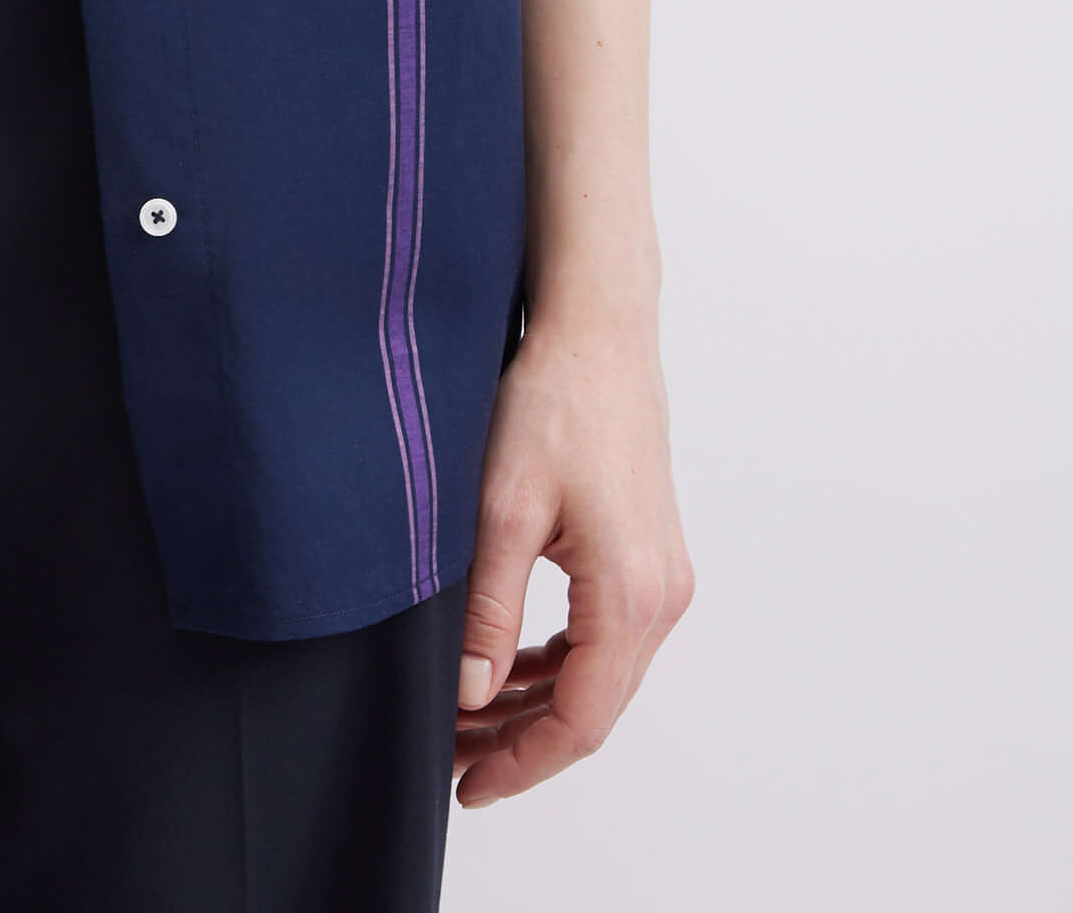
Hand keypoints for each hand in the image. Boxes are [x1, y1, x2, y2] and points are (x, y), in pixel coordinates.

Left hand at [455, 295, 693, 807]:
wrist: (598, 331)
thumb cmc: (553, 402)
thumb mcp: (503, 508)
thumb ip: (488, 609)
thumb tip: (471, 695)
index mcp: (629, 594)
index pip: (579, 720)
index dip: (522, 763)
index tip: (468, 785)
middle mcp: (661, 596)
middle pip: (594, 708)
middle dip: (523, 742)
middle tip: (453, 758)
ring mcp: (662, 577)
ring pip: (601, 676)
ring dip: (538, 704)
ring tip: (468, 720)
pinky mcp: (650, 556)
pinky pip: (607, 638)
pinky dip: (559, 662)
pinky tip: (509, 667)